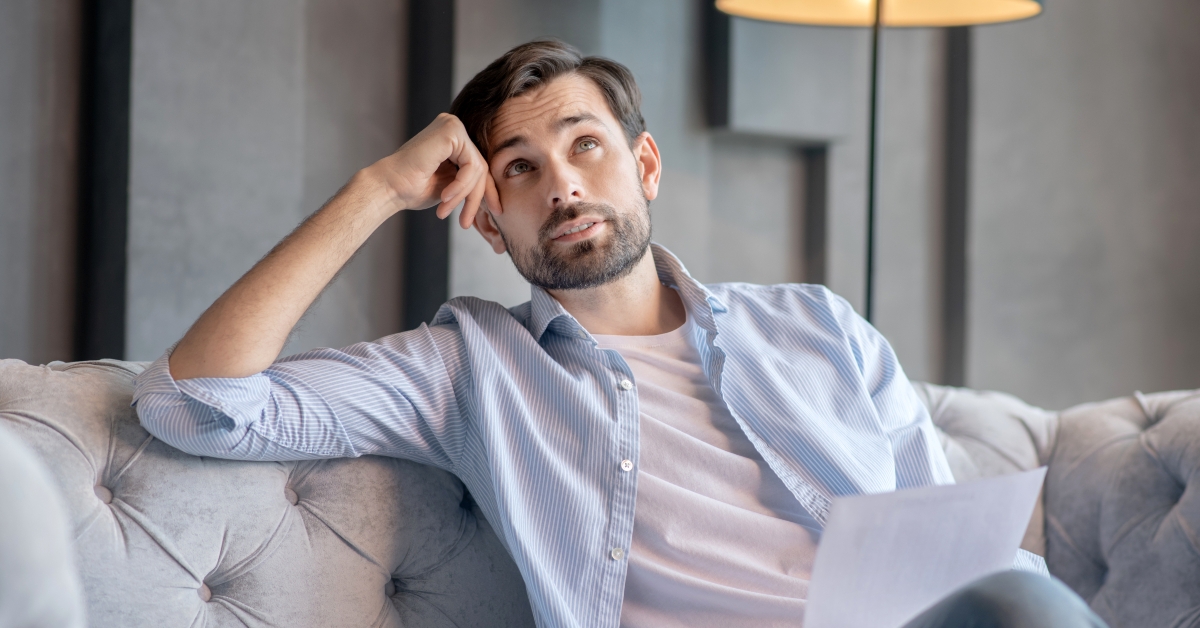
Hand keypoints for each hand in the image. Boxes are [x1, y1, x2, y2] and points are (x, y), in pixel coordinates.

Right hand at [365, 113, 501, 228]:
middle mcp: (453, 126)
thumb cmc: (412, 189)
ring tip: (445, 210)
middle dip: (475, 198)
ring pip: (478, 169)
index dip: (488, 192)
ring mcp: (453, 125)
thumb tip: (495, 193)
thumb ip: (470, 183)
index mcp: (452, 138)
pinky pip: (472, 165)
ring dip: (464, 196)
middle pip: (481, 167)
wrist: (389, 188)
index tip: (496, 212)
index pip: (479, 166)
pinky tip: (445, 197)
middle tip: (465, 223)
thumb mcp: (451, 187)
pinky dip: (461, 186)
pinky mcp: (452, 131)